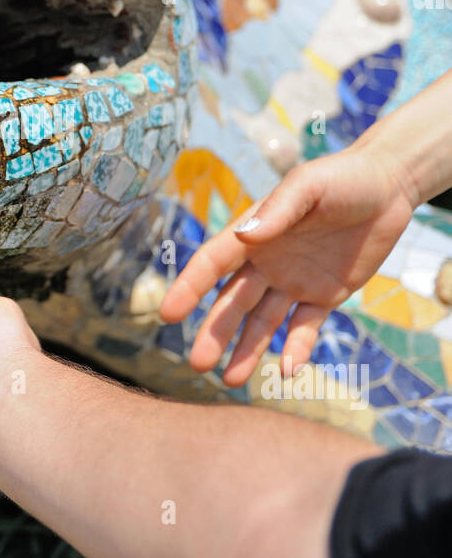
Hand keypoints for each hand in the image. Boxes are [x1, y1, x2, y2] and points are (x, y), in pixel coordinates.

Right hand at [160, 145, 417, 384]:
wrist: (388, 187)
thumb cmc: (342, 177)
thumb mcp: (308, 184)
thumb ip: (279, 210)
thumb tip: (245, 237)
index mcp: (254, 235)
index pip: (213, 263)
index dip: (189, 287)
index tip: (169, 314)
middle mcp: (266, 262)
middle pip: (233, 302)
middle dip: (215, 332)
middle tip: (198, 363)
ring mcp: (293, 282)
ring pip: (263, 322)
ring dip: (247, 350)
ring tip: (230, 380)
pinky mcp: (324, 297)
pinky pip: (305, 328)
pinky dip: (296, 349)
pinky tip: (287, 371)